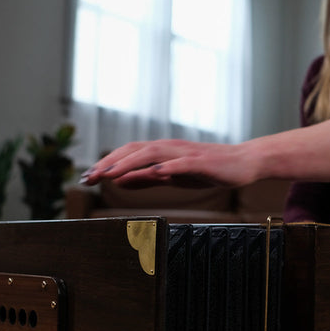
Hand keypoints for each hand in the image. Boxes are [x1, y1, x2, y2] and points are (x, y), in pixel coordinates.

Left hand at [80, 139, 258, 188]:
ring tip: (110, 175)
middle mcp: (171, 148)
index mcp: (163, 152)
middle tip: (88, 177)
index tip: (85, 177)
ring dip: (129, 163)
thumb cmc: (209, 169)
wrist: (243, 163)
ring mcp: (186, 153)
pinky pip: (182, 164)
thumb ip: (148, 178)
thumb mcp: (173, 177)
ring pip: (153, 153)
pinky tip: (154, 172)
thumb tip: (120, 182)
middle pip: (134, 150)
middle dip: (109, 163)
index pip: (128, 154)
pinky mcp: (202, 162)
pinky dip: (166, 167)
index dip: (106, 164)